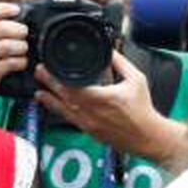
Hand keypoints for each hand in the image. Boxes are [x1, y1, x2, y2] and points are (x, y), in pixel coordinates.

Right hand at [0, 2, 29, 108]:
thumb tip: (18, 20)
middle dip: (17, 29)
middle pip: (0, 28)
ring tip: (23, 49)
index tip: (17, 10)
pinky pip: (9, 64)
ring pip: (6, 46)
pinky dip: (20, 62)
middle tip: (24, 32)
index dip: (2, 9)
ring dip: (20, 46)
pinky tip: (22, 63)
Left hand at [35, 51, 186, 161]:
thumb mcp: (136, 80)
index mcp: (102, 98)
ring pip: (63, 111)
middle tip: (40, 73)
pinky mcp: (90, 132)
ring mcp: (89, 124)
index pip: (72, 86)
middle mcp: (92, 113)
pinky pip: (70, 120)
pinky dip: (60, 112)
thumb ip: (121, 63)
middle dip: (49, 84)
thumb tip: (110, 50)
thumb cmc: (143, 111)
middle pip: (63, 97)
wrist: (147, 137)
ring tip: (39, 91)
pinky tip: (54, 107)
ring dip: (50, 100)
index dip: (57, 77)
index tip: (49, 66)